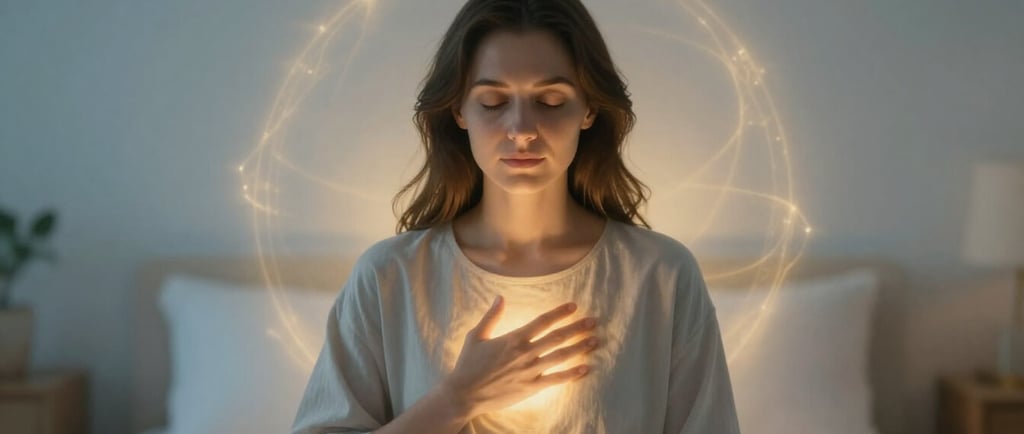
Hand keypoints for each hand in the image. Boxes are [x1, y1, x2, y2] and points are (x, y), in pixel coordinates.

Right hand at [442, 295, 599, 418]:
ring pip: (561, 357)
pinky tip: (585, 368)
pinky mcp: (531, 388)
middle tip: (594, 321)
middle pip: (557, 337)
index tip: (574, 306)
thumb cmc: (468, 364)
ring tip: (594, 340)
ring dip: (579, 348)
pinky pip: (556, 380)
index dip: (560, 313)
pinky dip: (571, 374)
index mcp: (514, 338)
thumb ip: (491, 316)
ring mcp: (530, 371)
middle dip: (577, 328)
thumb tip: (501, 297)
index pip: (542, 321)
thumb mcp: (476, 336)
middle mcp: (525, 353)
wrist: (464, 393)